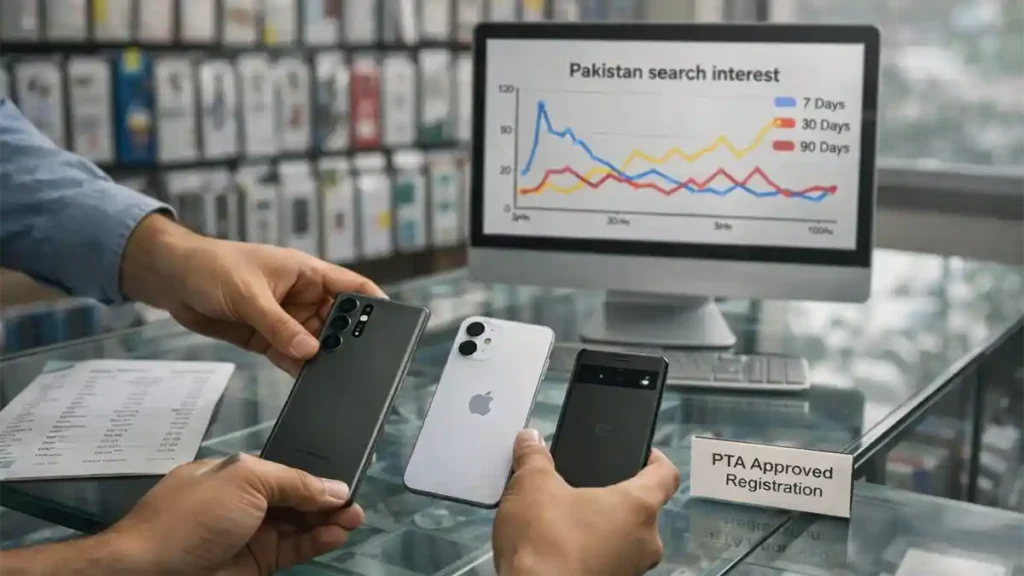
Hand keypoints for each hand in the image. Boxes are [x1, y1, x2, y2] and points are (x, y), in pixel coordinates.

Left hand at [108, 453, 364, 575]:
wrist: (150, 573)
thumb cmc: (193, 516)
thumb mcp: (245, 480)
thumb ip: (294, 482)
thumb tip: (335, 488)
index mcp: (238, 473)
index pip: (288, 471)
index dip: (317, 476)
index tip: (347, 479)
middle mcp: (246, 501)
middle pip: (297, 498)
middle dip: (327, 499)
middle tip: (357, 503)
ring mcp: (251, 534)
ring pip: (299, 525)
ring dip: (327, 521)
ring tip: (354, 520)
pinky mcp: (256, 563)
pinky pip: (293, 549)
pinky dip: (316, 542)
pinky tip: (336, 536)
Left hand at [122, 215, 385, 375]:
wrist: (172, 279)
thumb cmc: (213, 268)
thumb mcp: (249, 295)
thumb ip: (279, 325)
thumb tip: (310, 352)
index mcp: (306, 273)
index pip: (351, 287)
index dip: (372, 304)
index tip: (390, 324)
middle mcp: (301, 297)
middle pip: (336, 321)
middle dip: (348, 340)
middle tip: (360, 361)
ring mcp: (284, 318)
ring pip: (314, 342)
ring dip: (322, 357)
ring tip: (336, 376)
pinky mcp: (266, 337)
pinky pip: (290, 355)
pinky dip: (300, 368)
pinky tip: (309, 381)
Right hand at [493, 430, 680, 575]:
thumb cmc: (546, 541)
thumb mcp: (532, 485)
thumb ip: (534, 457)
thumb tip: (530, 439)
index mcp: (638, 506)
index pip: (666, 475)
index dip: (655, 458)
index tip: (642, 452)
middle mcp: (645, 542)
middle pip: (641, 509)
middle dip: (613, 497)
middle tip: (584, 487)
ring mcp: (631, 570)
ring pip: (624, 539)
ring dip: (601, 527)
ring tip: (565, 517)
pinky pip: (609, 560)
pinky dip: (591, 551)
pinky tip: (561, 546)